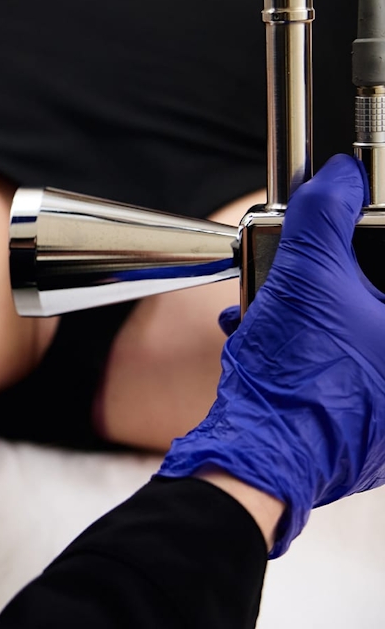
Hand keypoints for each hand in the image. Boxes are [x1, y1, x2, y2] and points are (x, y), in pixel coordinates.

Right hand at [158, 154, 384, 556]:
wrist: (260, 453)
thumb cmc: (297, 376)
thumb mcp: (306, 275)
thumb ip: (324, 213)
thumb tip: (341, 175)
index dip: (362, 258)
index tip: (338, 253)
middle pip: (367, 307)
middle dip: (330, 283)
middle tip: (299, 275)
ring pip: (351, 342)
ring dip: (307, 317)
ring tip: (267, 309)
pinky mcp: (365, 433)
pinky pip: (336, 375)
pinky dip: (302, 353)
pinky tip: (263, 341)